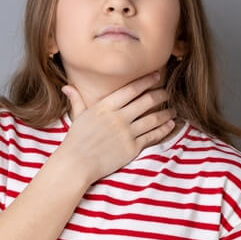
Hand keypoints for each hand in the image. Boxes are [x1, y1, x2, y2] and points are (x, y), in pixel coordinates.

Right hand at [58, 71, 177, 185]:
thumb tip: (67, 87)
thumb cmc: (75, 141)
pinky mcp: (132, 148)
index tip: (157, 76)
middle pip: (146, 101)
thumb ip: (77, 100)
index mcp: (105, 107)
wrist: (77, 164)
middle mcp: (118, 117)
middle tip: (167, 92)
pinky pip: (152, 136)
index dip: (146, 81)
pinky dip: (163, 129)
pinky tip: (170, 125)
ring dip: (166, 113)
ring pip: (153, 119)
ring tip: (173, 110)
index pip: (131, 89)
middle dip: (160, 94)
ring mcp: (126, 133)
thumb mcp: (76, 117)